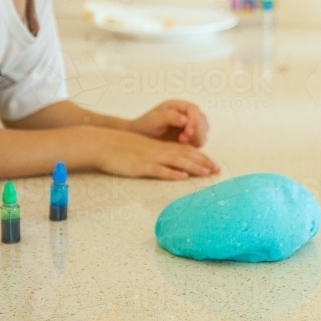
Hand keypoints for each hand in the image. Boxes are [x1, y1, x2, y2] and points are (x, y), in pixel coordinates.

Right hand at [94, 128, 219, 179]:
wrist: (102, 143)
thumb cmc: (120, 148)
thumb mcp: (142, 150)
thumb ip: (156, 155)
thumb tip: (168, 165)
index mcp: (160, 147)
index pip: (186, 151)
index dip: (201, 157)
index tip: (214, 164)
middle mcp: (159, 151)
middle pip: (186, 155)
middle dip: (203, 162)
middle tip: (218, 170)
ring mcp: (150, 158)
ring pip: (177, 162)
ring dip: (194, 167)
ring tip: (207, 173)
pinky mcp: (140, 166)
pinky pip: (158, 170)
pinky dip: (171, 173)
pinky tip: (182, 177)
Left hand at [128, 100, 209, 145]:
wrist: (140, 138)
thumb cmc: (145, 126)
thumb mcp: (154, 120)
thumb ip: (168, 117)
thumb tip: (185, 119)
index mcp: (178, 106)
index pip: (194, 110)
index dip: (194, 120)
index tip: (188, 132)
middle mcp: (187, 114)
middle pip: (202, 120)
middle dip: (196, 131)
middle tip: (183, 140)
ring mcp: (190, 125)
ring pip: (203, 130)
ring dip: (197, 138)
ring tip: (182, 143)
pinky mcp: (191, 137)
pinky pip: (200, 140)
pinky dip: (196, 144)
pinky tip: (184, 147)